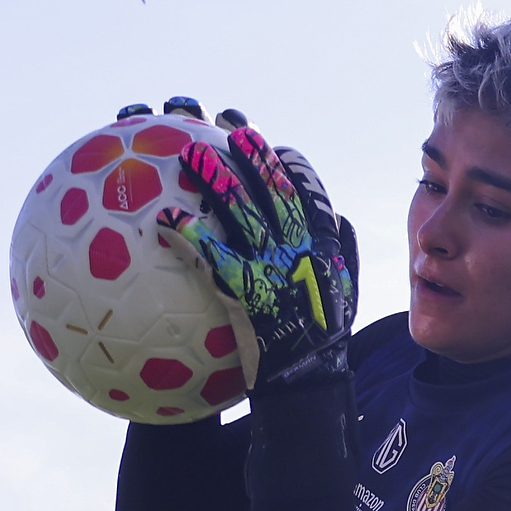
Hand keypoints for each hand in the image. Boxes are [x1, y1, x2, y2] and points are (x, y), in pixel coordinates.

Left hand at [156, 112, 358, 385]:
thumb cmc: (323, 343)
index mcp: (324, 245)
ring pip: (243, 211)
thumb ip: (342, 251)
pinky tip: (166, 218)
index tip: (271, 145)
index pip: (310, 192)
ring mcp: (273, 267)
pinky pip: (213, 255)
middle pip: (274, 189)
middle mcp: (299, 248)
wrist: (308, 383)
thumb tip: (337, 218)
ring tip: (192, 152)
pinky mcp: (246, 290)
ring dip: (217, 177)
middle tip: (230, 127)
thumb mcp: (345, 291)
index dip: (289, 165)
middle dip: (252, 154)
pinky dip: (191, 234)